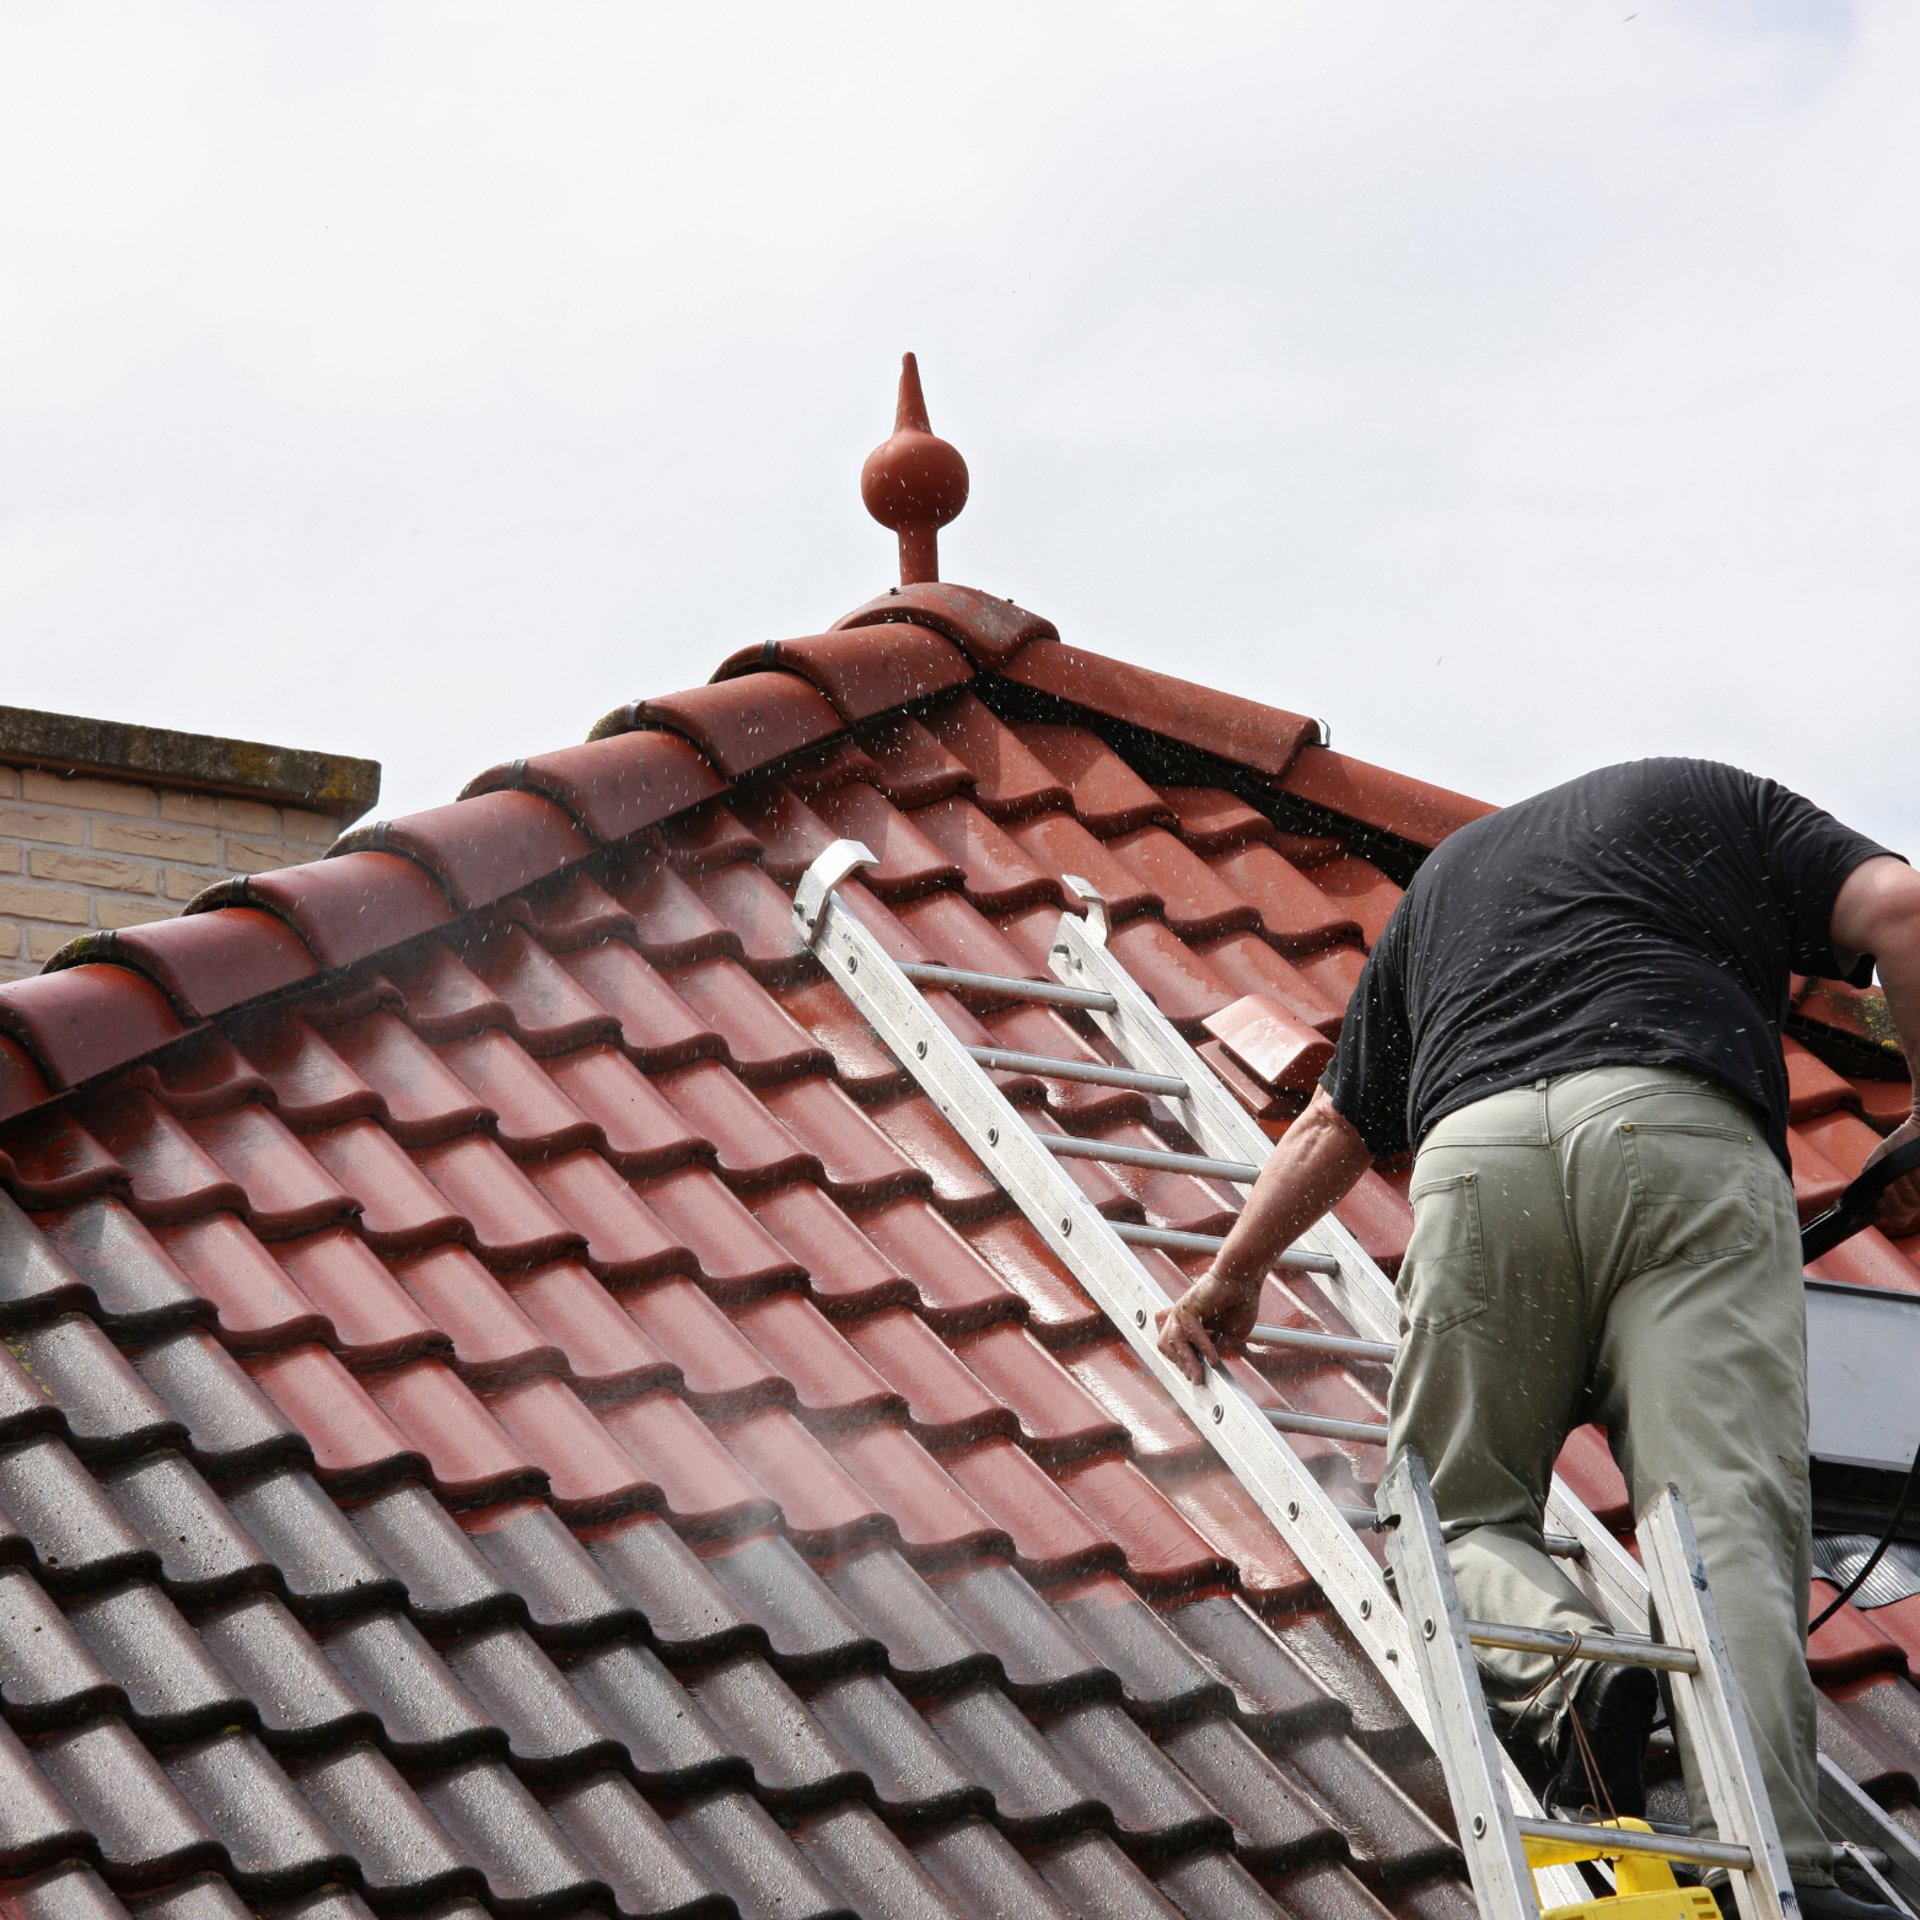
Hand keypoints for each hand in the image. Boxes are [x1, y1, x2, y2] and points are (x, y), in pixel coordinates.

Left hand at [1156, 1265, 1261, 1384]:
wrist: (1245, 1280)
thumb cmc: (1240, 1302)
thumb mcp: (1231, 1334)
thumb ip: (1218, 1347)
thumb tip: (1209, 1362)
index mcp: (1190, 1323)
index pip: (1175, 1346)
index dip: (1182, 1363)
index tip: (1195, 1379)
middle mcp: (1181, 1316)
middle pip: (1166, 1345)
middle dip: (1180, 1364)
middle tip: (1196, 1380)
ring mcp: (1182, 1311)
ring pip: (1172, 1341)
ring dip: (1186, 1361)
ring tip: (1199, 1376)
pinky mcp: (1188, 1306)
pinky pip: (1190, 1331)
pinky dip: (1202, 1347)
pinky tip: (1213, 1358)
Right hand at [1866, 1114, 1919, 1238]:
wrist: (1919, 1129)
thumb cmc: (1900, 1144)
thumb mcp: (1880, 1160)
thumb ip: (1871, 1176)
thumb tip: (1865, 1191)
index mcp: (1904, 1196)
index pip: (1900, 1220)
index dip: (1889, 1214)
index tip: (1880, 1200)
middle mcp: (1917, 1196)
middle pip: (1905, 1210)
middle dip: (1894, 1197)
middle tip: (1889, 1183)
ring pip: (1915, 1201)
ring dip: (1905, 1185)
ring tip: (1904, 1170)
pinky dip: (1916, 1178)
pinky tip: (1914, 1167)